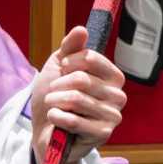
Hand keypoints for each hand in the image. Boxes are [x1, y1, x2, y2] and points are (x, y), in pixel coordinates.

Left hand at [31, 25, 126, 163]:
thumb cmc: (54, 98)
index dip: (67, 63)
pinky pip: (74, 120)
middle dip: (58, 86)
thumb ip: (70, 48)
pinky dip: (56, 118)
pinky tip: (56, 120)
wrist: (44, 130)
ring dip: (54, 102)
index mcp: (113, 76)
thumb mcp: (58, 68)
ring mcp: (113, 116)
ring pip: (76, 99)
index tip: (62, 70)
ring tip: (53, 107)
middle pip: (81, 79)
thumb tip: (82, 29)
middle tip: (53, 94)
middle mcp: (118, 95)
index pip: (89, 57)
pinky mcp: (102, 134)